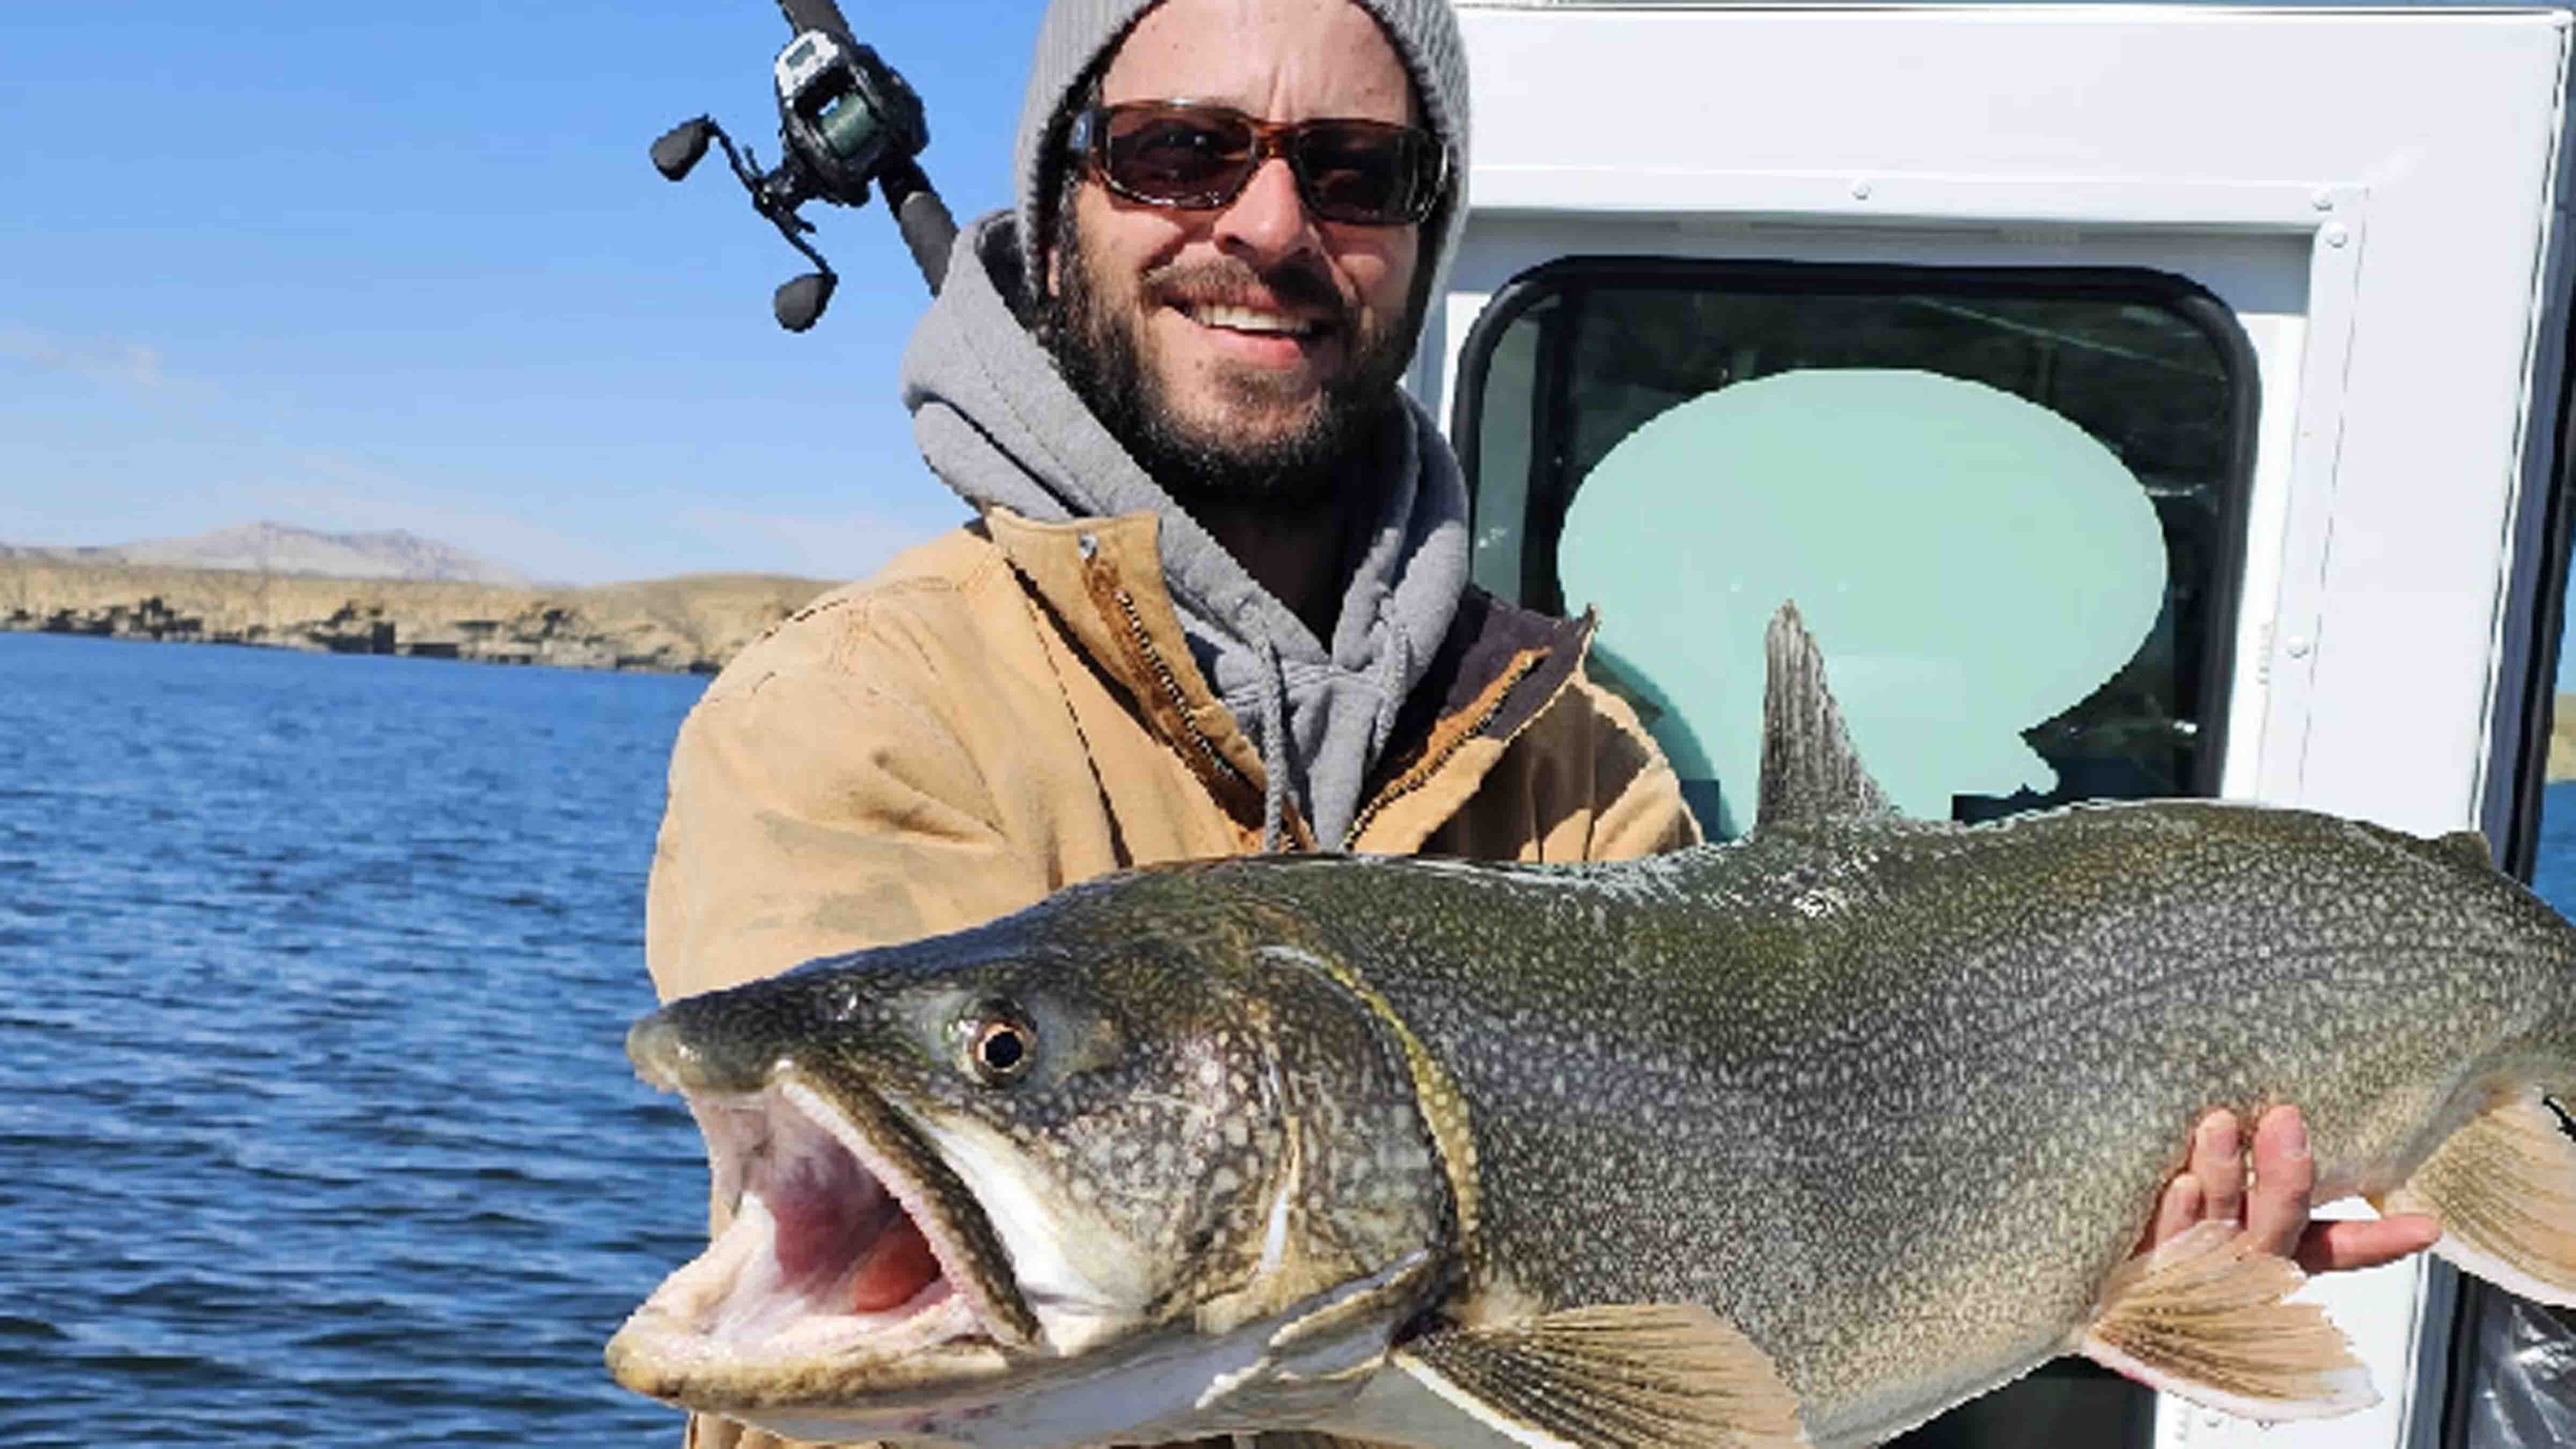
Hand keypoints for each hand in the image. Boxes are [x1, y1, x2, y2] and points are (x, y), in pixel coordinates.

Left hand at [2138, 1105, 2440, 1273]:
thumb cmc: (2158, 1221)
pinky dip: (2176, 1216)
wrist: (2080, 1281)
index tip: (2425, 1226)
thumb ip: (2257, 1164)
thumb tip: (2286, 1106)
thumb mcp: (2216, 1188)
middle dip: (2284, 1177)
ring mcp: (2191, 1272)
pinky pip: (2164, 1248)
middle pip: (2275, 1227)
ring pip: (2219, 1228)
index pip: (2334, 1247)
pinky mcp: (2142, 1276)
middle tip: (2286, 1120)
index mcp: (2267, 1247)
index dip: (2377, 1240)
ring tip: (2220, 1125)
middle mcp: (2236, 1265)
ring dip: (2223, 1176)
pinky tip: (2181, 1186)